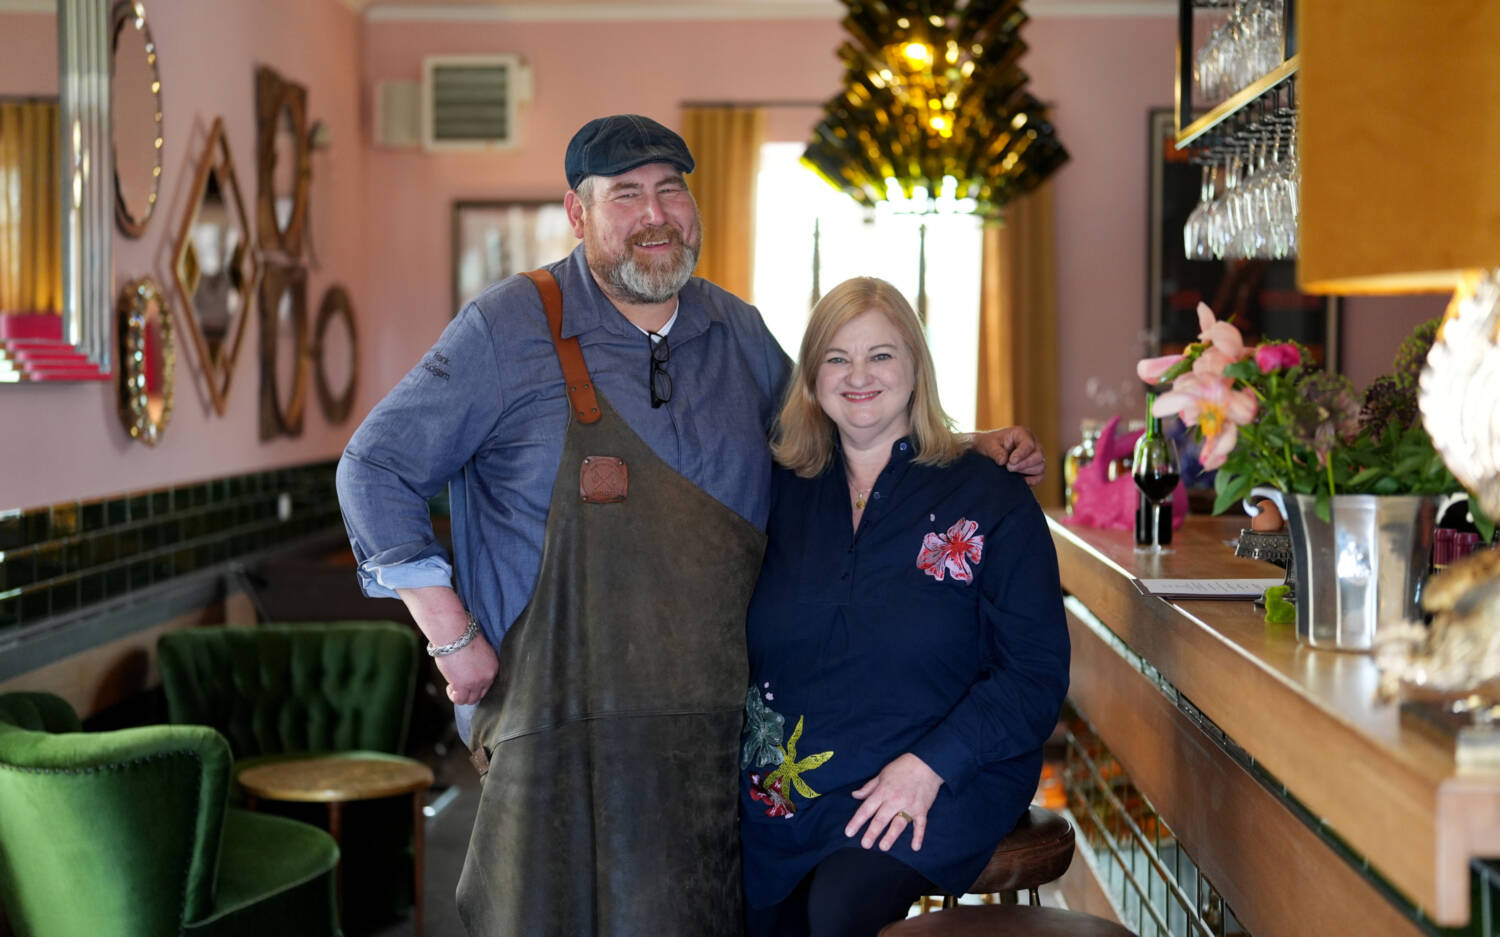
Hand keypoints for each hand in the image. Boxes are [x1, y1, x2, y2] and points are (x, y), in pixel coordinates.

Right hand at [398, 585, 499, 704]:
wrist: (455, 633)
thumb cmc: (462, 636)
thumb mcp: (478, 651)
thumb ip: (478, 663)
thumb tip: (469, 670)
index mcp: (493, 666)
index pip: (488, 684)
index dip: (476, 685)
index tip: (467, 680)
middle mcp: (488, 676)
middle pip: (480, 694)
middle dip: (469, 692)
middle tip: (459, 685)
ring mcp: (476, 682)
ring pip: (471, 700)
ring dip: (461, 695)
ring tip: (453, 686)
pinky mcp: (464, 686)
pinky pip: (460, 700)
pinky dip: (454, 696)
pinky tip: (450, 687)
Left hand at [844, 753, 942, 851]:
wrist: (926, 763)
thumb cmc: (902, 768)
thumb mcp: (882, 774)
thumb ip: (868, 788)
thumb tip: (854, 795)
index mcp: (882, 791)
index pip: (866, 809)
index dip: (857, 821)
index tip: (849, 832)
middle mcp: (894, 800)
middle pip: (881, 819)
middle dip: (872, 832)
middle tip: (865, 845)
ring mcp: (909, 805)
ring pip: (898, 823)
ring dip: (891, 836)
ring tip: (883, 847)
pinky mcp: (922, 809)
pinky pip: (920, 824)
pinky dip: (918, 836)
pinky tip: (915, 847)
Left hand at [975, 425, 1045, 486]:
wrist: (986, 450)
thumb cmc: (988, 444)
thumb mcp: (988, 445)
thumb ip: (995, 452)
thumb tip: (1003, 461)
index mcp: (1022, 433)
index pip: (1028, 444)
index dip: (1021, 454)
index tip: (1010, 462)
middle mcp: (1032, 443)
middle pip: (1038, 456)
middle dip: (1024, 464)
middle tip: (1008, 468)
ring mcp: (1035, 455)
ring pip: (1040, 466)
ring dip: (1026, 471)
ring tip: (1011, 471)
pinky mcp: (1034, 467)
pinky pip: (1040, 476)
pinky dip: (1032, 480)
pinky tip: (1020, 480)